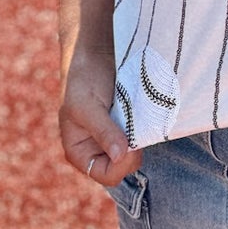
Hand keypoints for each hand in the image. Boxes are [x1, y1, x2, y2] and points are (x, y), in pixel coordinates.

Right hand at [59, 57, 140, 186]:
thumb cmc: (83, 78)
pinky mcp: (129, 126)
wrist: (94, 53)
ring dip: (141, 138)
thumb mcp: (87, 105)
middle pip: (124, 167)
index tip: (132, 144)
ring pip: (136, 152)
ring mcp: (115, 139)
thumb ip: (103, 131)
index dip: (121, 164)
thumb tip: (120, 156)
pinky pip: (142, 136)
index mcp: (80, 152)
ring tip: (138, 117)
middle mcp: (97, 150)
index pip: (106, 175)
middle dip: (133, 151)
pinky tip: (146, 115)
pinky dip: (147, 128)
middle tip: (137, 127)